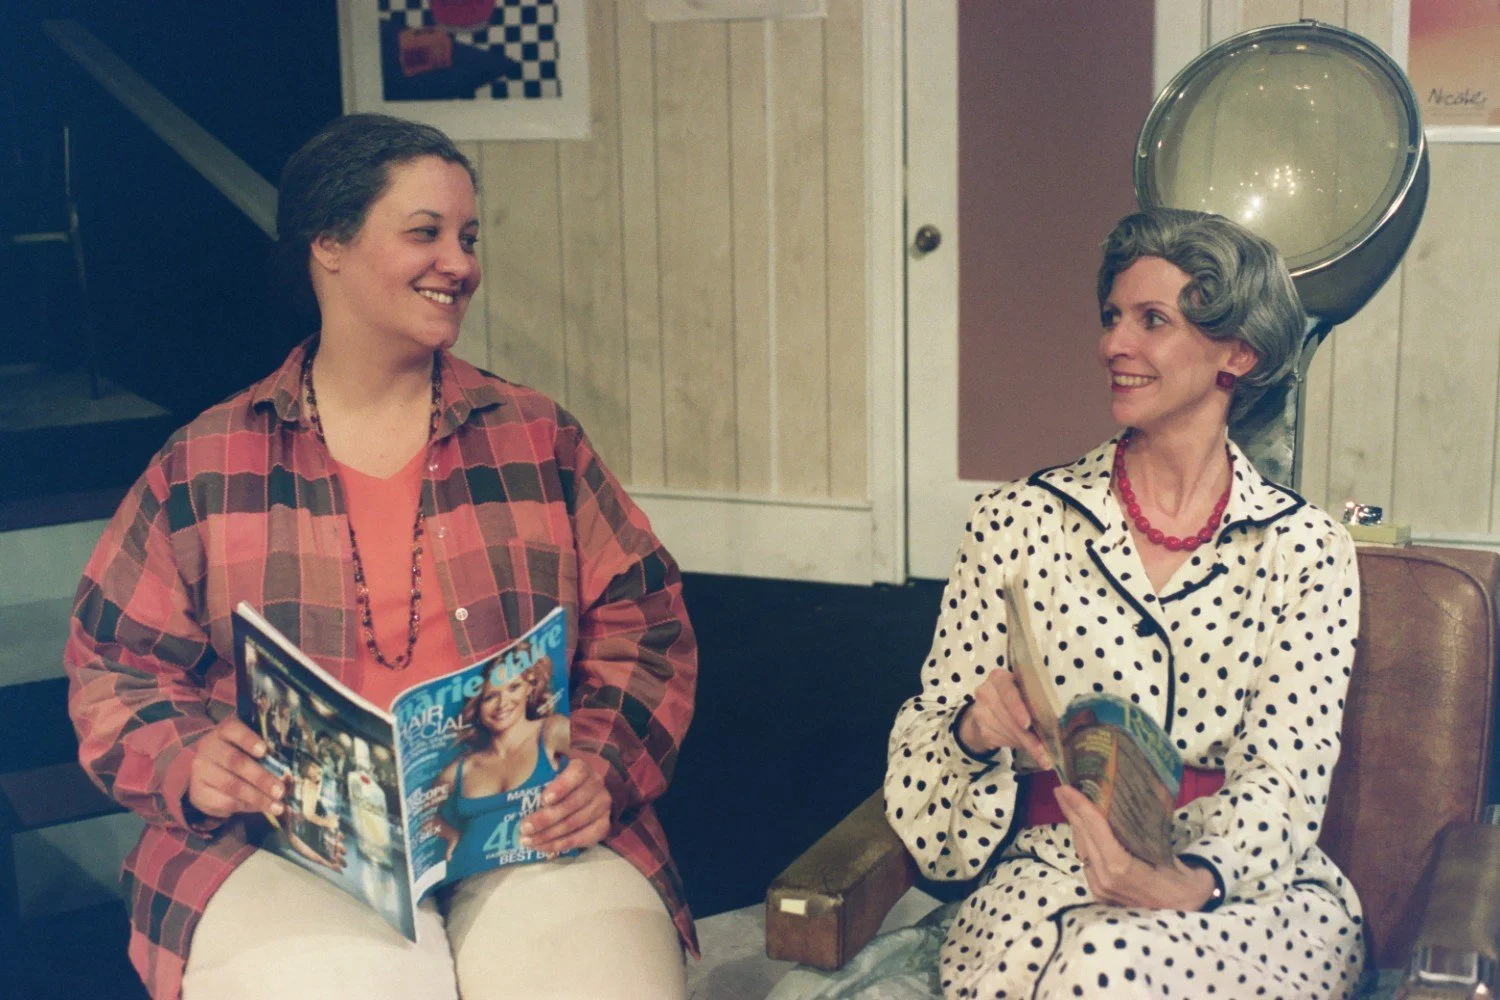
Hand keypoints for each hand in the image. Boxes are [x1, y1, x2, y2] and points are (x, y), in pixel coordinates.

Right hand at [186, 715, 285, 819]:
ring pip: (231, 786)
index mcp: (224, 731)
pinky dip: (247, 807)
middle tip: (281, 791)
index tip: (265, 750)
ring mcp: (201, 771)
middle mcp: (209, 748)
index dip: (248, 739)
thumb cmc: (238, 753)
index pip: (233, 729)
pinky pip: (225, 802)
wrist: (205, 771)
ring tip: (278, 806)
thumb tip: (289, 771)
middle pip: (235, 762)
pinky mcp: (199, 792)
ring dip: (258, 798)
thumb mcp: (248, 745)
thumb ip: (265, 751)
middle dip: (261, 778)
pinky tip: (262, 808)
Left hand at [520, 758, 610, 854]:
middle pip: (572, 804)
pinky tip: (543, 847)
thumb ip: (537, 776)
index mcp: (582, 768)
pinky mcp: (603, 826)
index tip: (543, 800)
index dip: (561, 787)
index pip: (576, 774)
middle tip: (524, 828)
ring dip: (549, 835)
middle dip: (546, 818)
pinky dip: (561, 845)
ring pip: (574, 824)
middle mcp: (596, 785)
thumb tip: (509, 785)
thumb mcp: (550, 774)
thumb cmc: (559, 784)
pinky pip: (582, 839)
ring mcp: (602, 807)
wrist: (586, 796)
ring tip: (528, 841)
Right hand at [956, 670, 1052, 766]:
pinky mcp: (979, 728)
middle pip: (1008, 716)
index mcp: (999, 677)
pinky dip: (1016, 745)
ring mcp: (980, 710)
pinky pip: (1000, 740)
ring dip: (1025, 743)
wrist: (983, 712)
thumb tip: (1053, 726)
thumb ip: (1031, 702)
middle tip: (1044, 752)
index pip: (1008, 691)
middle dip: (1027, 735)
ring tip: (1040, 753)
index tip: (1027, 724)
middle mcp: (986, 691)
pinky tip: (1024, 747)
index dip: (1017, 708)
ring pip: (1006, 731)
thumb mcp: (1020, 694)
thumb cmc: (1010, 700)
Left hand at [1053, 785, 1214, 909]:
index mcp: (1123, 870)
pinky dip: (1083, 841)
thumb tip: (1128, 806)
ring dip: (1075, 825)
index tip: (1067, 789)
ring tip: (1068, 801)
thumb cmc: (1183, 882)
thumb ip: (1144, 836)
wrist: (1188, 913)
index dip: (1081, 809)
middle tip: (1061, 788)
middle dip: (1071, 812)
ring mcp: (1101, 889)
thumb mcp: (1168, 855)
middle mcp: (1106, 880)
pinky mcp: (1100, 894)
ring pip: (1081, 850)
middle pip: (1084, 839)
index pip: (1097, 833)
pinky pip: (1086, 861)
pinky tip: (1081, 826)